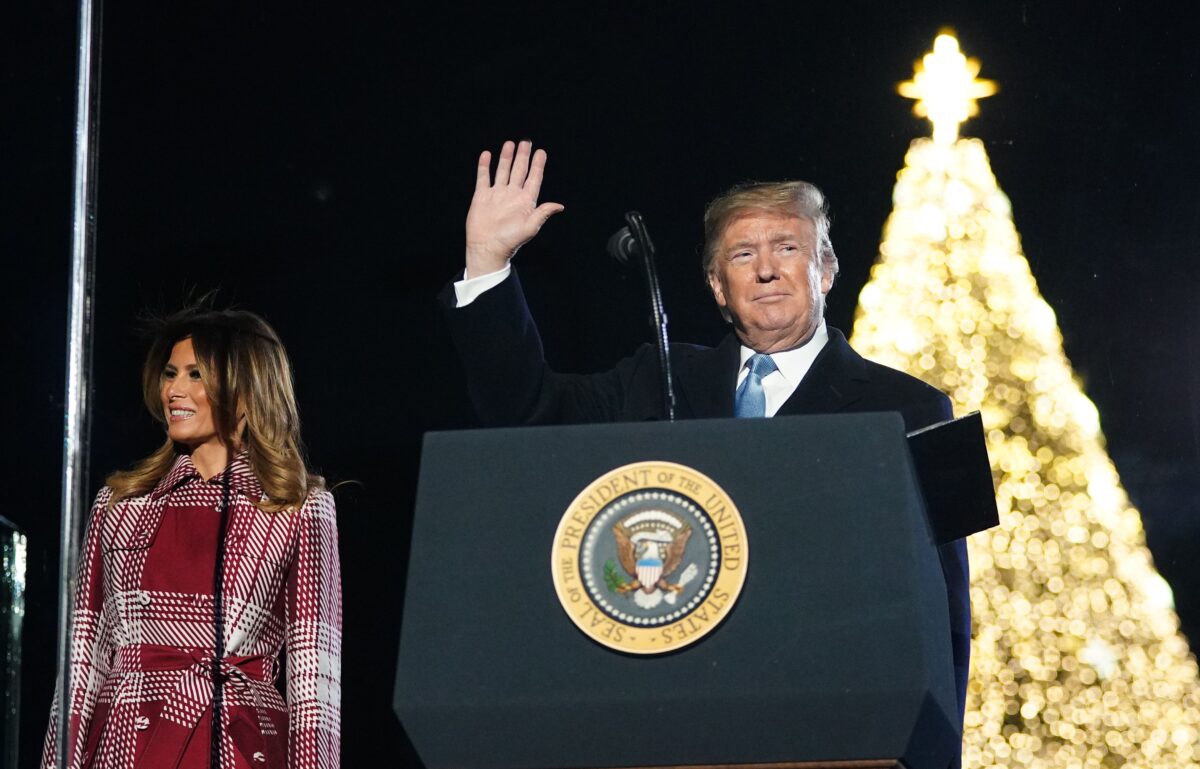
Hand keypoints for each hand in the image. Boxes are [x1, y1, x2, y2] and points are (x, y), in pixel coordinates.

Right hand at [465, 140, 564, 276]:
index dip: (538, 165)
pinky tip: (487, 155)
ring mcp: (497, 195)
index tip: (541, 152)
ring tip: (510, 144)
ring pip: (502, 171)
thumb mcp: (531, 227)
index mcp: (525, 201)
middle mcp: (512, 195)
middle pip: (519, 171)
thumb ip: (543, 213)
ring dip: (506, 158)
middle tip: (526, 142)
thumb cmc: (510, 241)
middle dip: (523, 156)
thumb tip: (560, 206)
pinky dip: (484, 166)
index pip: (534, 178)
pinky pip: (483, 178)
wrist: (488, 248)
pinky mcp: (482, 197)